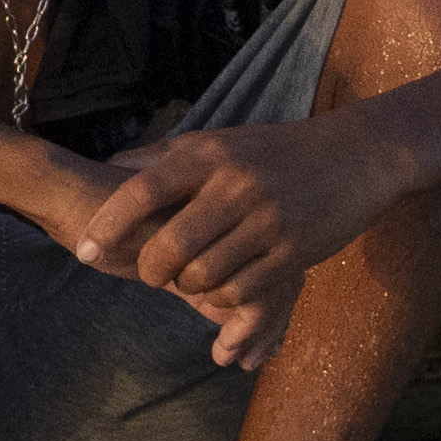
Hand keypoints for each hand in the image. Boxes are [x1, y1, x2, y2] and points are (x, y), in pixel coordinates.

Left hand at [66, 117, 387, 369]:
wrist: (356, 156)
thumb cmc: (272, 152)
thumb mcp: (218, 141)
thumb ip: (163, 157)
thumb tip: (108, 166)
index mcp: (209, 155)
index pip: (143, 190)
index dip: (108, 223)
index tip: (84, 250)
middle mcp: (237, 186)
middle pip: (172, 244)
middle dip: (150, 268)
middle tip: (147, 274)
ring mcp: (269, 221)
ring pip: (205, 275)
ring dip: (187, 287)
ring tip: (187, 280)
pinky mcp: (295, 253)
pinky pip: (243, 291)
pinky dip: (222, 300)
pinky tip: (221, 291)